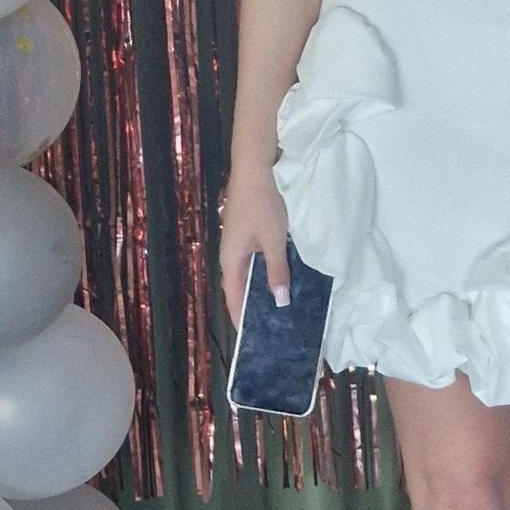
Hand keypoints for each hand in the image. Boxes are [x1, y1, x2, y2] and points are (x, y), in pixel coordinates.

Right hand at [217, 167, 291, 322]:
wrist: (254, 170)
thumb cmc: (262, 206)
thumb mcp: (274, 241)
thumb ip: (276, 271)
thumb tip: (279, 302)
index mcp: (230, 261)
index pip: (233, 298)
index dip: (241, 319)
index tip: (252, 338)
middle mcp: (229, 256)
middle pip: (239, 288)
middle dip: (252, 307)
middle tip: (270, 326)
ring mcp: (237, 245)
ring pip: (247, 275)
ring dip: (259, 290)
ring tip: (277, 307)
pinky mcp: (245, 235)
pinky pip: (252, 262)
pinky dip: (263, 273)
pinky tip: (279, 278)